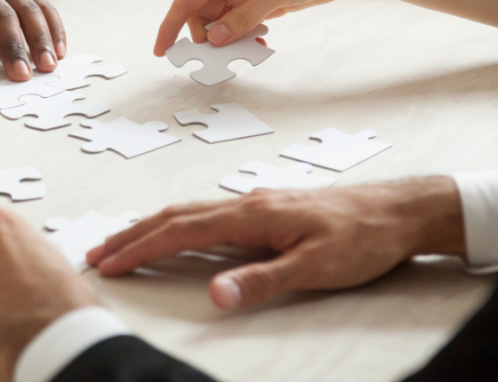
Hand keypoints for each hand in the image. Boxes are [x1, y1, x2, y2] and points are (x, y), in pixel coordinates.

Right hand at [87, 178, 464, 308]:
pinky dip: (180, 223)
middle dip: (134, 234)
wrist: (399, 212)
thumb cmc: (362, 238)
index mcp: (253, 215)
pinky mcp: (269, 208)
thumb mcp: (315, 268)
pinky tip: (181, 232)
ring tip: (127, 241)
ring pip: (191, 211)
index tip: (109, 263)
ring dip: (153, 226)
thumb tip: (213, 294)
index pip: (182, 231)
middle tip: (98, 252)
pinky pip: (210, 213)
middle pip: (177, 215)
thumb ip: (261, 281)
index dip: (141, 248)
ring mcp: (258, 202)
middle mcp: (248, 202)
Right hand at [154, 0, 364, 53]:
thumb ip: (244, 17)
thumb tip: (215, 39)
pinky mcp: (260, 3)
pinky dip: (244, 40)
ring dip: (228, 42)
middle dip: (205, 40)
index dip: (171, 25)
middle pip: (202, 15)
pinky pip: (241, 26)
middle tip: (217, 61)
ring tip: (247, 53)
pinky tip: (259, 46)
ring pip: (222, 24)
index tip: (162, 50)